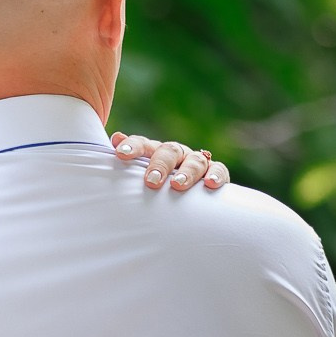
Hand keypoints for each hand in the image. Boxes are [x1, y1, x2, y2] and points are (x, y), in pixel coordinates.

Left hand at [111, 132, 231, 191]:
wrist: (184, 198)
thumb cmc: (154, 188)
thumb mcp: (138, 176)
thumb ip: (128, 163)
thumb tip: (117, 138)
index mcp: (154, 152)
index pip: (142, 144)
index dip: (132, 147)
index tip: (121, 154)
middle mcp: (176, 153)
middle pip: (169, 151)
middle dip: (160, 165)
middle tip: (151, 181)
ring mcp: (195, 162)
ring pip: (194, 161)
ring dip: (187, 172)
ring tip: (178, 185)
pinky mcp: (215, 172)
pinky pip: (218, 170)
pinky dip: (215, 175)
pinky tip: (210, 183)